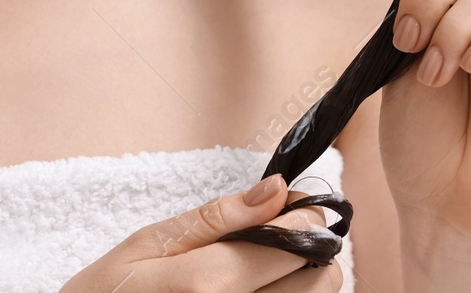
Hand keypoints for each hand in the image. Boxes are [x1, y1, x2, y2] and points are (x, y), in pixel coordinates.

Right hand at [58, 174, 344, 291]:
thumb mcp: (149, 244)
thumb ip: (218, 218)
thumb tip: (276, 189)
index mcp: (209, 285)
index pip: (298, 244)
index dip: (307, 217)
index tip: (294, 204)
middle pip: (322, 283)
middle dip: (311, 252)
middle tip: (278, 237)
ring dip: (300, 281)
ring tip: (261, 268)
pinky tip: (255, 289)